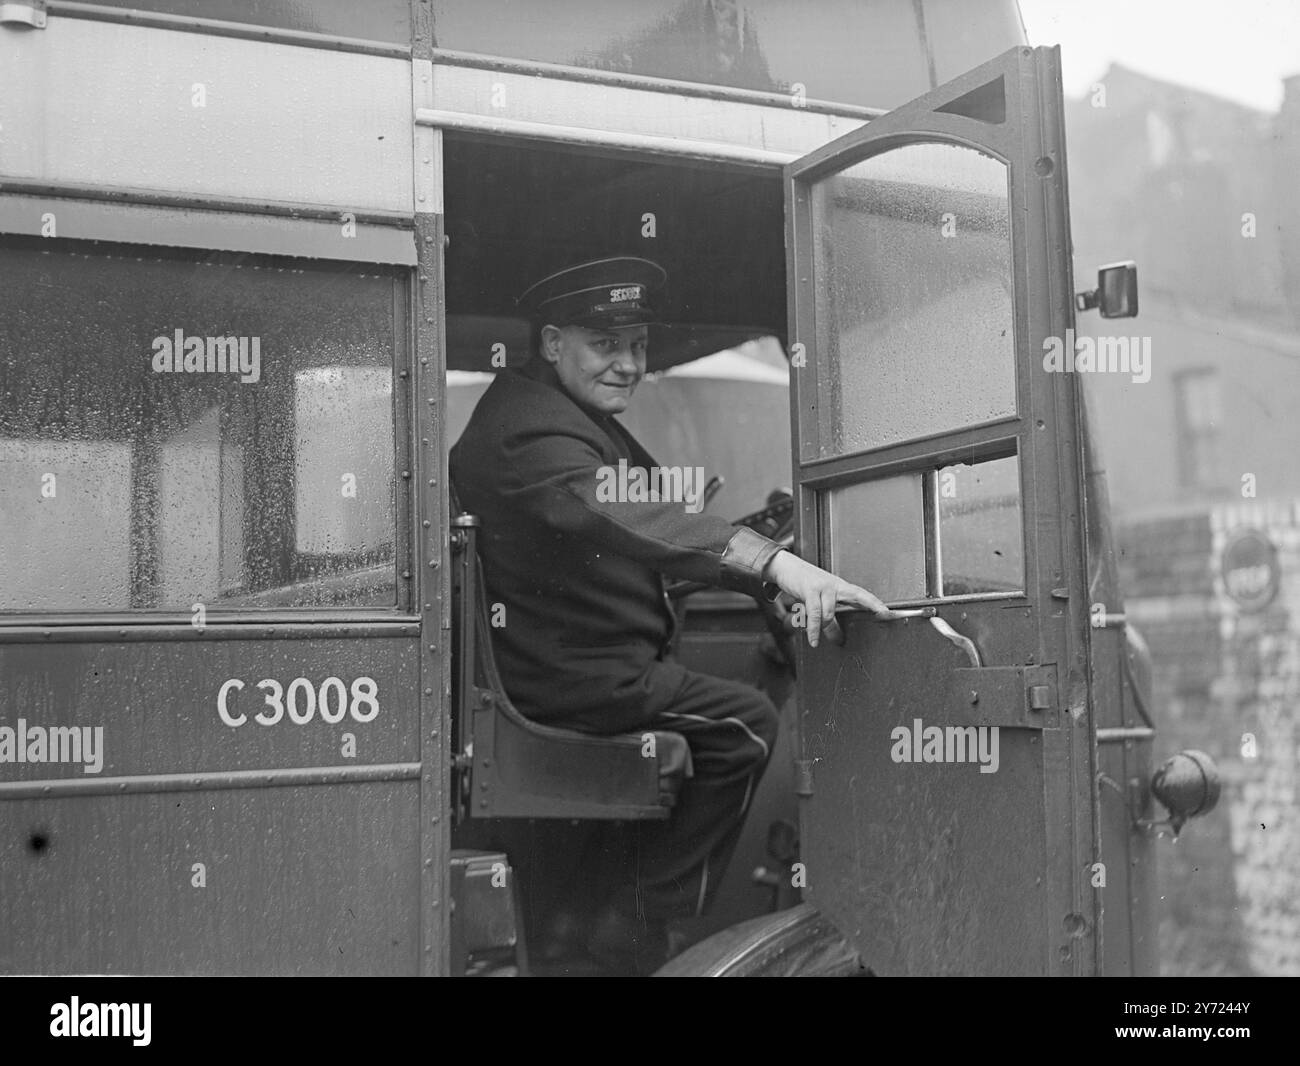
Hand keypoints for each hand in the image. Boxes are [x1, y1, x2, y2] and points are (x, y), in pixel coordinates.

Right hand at [763, 550, 900, 647]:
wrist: (786, 567)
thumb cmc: (805, 584)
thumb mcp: (820, 600)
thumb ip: (831, 618)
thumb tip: (838, 638)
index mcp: (841, 587)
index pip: (863, 595)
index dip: (877, 604)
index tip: (891, 614)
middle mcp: (835, 585)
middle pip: (858, 595)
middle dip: (873, 604)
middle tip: (885, 616)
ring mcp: (823, 587)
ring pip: (831, 612)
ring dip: (827, 628)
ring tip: (822, 640)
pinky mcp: (809, 590)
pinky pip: (815, 613)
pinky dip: (814, 629)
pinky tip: (814, 639)